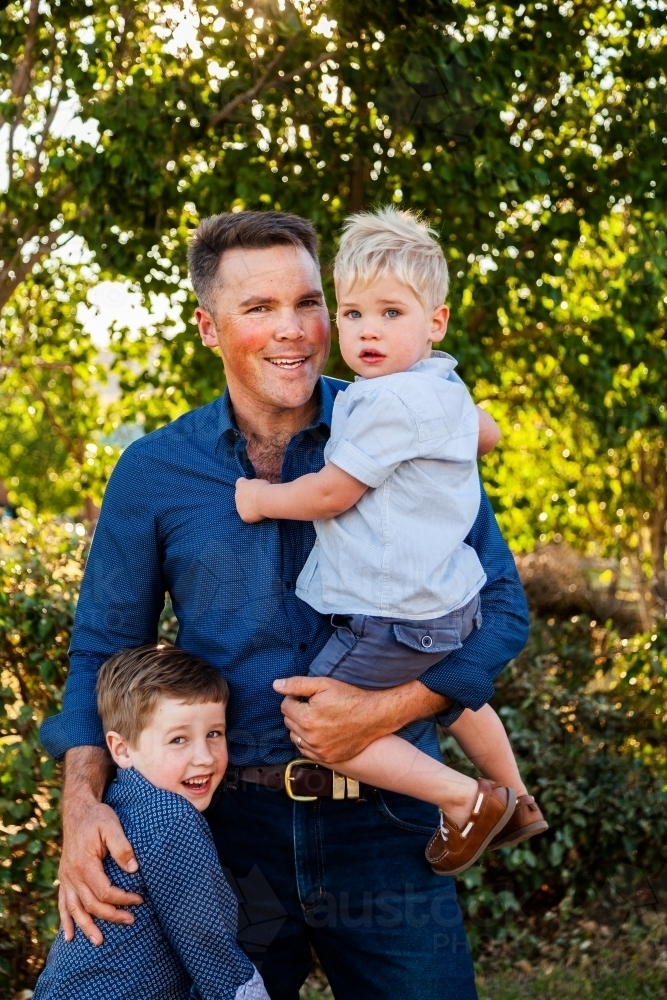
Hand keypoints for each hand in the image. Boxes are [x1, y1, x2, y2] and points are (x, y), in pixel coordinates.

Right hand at [59, 748, 142, 945]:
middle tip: (131, 921)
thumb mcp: (112, 825)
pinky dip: (66, 920)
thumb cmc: (97, 817)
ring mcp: (66, 877)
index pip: (104, 890)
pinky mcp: (65, 877)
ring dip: (87, 926)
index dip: (123, 898)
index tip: (140, 900)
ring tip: (99, 941)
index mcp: (84, 863)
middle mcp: (72, 874)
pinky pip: (63, 903)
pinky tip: (69, 935)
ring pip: (75, 908)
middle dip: (111, 915)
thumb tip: (134, 869)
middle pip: (91, 903)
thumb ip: (122, 847)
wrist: (78, 809)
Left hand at [235, 477, 268, 522]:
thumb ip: (255, 484)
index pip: (240, 482)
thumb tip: (256, 488)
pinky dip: (252, 516)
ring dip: (249, 507)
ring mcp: (239, 507)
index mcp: (241, 485)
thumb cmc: (265, 489)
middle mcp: (237, 495)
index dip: (246, 485)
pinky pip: (247, 516)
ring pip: (242, 507)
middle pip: (240, 496)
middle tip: (257, 499)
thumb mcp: (260, 482)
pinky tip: (260, 514)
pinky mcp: (243, 516)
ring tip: (260, 507)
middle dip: (246, 497)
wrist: (265, 500)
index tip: (252, 488)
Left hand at [273, 675, 450, 763]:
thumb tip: (275, 685)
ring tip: (317, 717)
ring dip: (300, 727)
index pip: (285, 706)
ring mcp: (319, 750)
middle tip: (314, 705)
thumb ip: (297, 684)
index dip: (295, 697)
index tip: (308, 696)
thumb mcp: (324, 684)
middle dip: (297, 711)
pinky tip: (321, 731)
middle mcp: (310, 738)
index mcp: (306, 718)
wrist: (374, 716)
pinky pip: (306, 750)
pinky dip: (309, 741)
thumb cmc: (350, 697)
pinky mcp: (327, 758)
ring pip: (295, 737)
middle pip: (289, 722)